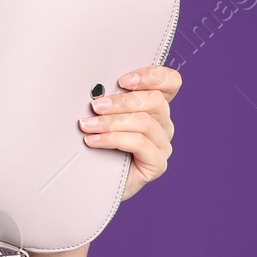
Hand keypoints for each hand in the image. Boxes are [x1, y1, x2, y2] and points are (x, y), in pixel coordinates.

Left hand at [78, 64, 180, 201]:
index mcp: (154, 106)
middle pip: (155, 102)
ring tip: (86, 125)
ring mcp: (162, 145)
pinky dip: (112, 139)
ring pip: (145, 123)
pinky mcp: (157, 164)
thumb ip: (108, 98)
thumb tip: (96, 85)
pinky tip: (93, 141)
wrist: (89, 180)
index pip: (170, 82)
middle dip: (122, 101)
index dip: (152, 76)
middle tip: (96, 106)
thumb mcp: (102, 115)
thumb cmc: (94, 142)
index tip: (122, 81)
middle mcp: (163, 124)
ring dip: (111, 122)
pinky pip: (140, 144)